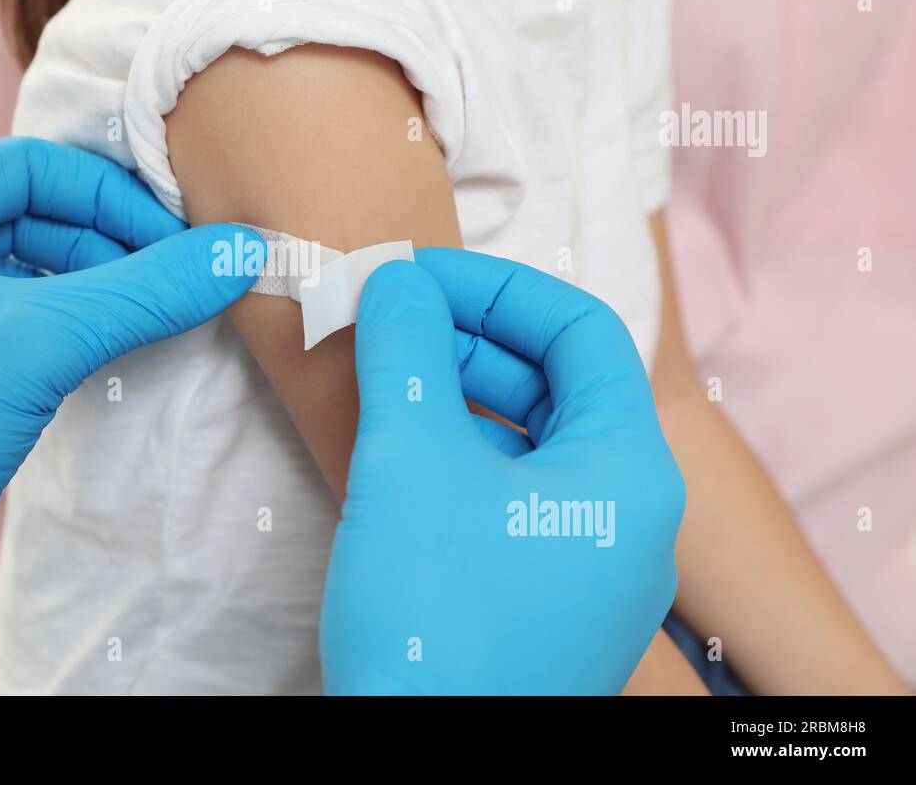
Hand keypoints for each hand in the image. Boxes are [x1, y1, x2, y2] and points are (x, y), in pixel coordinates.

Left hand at [0, 137, 257, 693]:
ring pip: (19, 271)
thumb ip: (144, 291)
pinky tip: (104, 349)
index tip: (172, 240)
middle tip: (168, 281)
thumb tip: (238, 252)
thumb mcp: (42, 343)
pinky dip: (59, 325)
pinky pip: (7, 320)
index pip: (27, 168)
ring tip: (146, 316)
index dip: (108, 197)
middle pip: (26, 215)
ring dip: (88, 286)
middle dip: (105, 243)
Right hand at [321, 250, 685, 693]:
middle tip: (388, 321)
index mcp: (629, 472)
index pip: (581, 331)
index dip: (496, 289)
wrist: (417, 766)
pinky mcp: (548, 600)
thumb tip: (395, 279)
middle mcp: (628, 517)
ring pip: (530, 443)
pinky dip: (460, 457)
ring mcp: (590, 566)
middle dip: (466, 340)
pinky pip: (513, 498)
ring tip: (384, 378)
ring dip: (458, 396)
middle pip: (557, 384)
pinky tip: (400, 451)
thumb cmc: (434, 616)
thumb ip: (405, 351)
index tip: (417, 277)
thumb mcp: (410, 461)